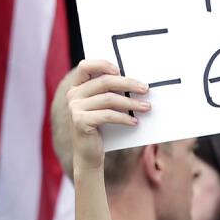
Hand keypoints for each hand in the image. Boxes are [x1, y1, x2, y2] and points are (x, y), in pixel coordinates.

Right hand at [63, 58, 149, 176]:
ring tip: (146, 107)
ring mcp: (75, 108)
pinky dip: (124, 118)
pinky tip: (135, 122)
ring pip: (109, 99)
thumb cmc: (100, 129)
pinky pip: (107, 115)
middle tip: (145, 89)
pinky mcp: (80, 121)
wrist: (89, 156)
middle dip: (128, 84)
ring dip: (131, 103)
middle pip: (104, 81)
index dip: (102, 64)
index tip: (120, 70)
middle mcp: (73, 95)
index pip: (85, 66)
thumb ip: (109, 92)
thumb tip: (135, 82)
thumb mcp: (103, 107)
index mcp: (77, 87)